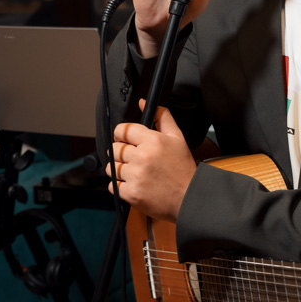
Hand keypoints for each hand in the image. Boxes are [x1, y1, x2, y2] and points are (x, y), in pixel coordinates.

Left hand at [107, 102, 196, 220]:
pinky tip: (135, 184)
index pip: (122, 130)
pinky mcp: (131, 194)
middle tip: (136, 159)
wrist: (189, 198)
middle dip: (123, 153)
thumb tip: (143, 103)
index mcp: (153, 141)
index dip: (123, 134)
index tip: (127, 140)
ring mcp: (135, 176)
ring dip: (120, 170)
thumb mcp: (177, 138)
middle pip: (115, 148)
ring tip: (135, 173)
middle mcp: (142, 157)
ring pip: (112, 168)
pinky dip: (120, 186)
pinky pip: (113, 185)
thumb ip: (161, 117)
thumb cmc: (183, 169)